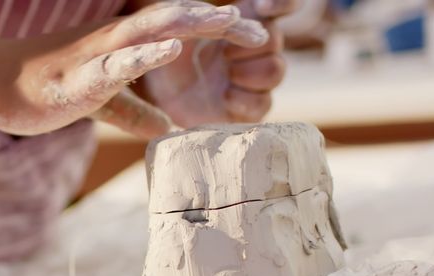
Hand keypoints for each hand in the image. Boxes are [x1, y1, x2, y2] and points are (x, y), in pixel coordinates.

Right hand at [0, 2, 268, 137]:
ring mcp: (99, 53)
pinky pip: (118, 60)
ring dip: (193, 23)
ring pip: (152, 27)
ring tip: (229, 22)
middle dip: (219, 23)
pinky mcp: (82, 73)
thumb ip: (134, 111)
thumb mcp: (100, 102)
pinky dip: (146, 53)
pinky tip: (171, 48)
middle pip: (176, 18)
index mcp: (123, 44)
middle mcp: (116, 38)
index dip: (214, 28)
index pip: (176, 28)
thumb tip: (166, 128)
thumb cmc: (44, 90)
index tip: (252, 36)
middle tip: (260, 32)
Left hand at [138, 0, 295, 126]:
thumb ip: (197, 16)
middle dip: (249, 46)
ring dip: (248, 73)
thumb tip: (233, 14)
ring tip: (225, 75)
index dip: (281, 3)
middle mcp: (252, 48)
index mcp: (240, 21)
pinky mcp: (247, 108)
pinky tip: (224, 97)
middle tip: (224, 53)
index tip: (262, 6)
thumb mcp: (173, 27)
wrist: (152, 92)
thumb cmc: (161, 51)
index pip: (280, 6)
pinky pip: (264, 103)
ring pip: (275, 70)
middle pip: (274, 40)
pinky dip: (242, 99)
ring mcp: (251, 79)